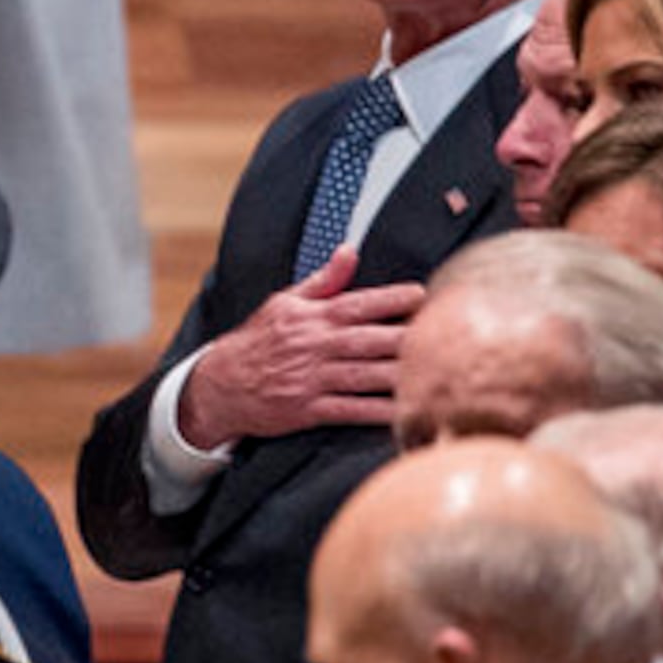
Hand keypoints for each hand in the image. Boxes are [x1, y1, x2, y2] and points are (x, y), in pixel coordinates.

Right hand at [169, 248, 422, 450]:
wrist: (217, 386)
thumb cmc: (257, 342)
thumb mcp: (283, 304)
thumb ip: (324, 281)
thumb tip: (350, 251)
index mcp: (312, 318)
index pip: (359, 304)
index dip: (392, 299)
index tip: (423, 295)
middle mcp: (313, 347)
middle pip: (369, 341)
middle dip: (407, 338)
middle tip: (444, 335)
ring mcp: (310, 380)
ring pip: (365, 376)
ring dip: (400, 375)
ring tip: (435, 372)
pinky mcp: (307, 409)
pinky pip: (350, 411)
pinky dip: (378, 412)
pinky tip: (406, 410)